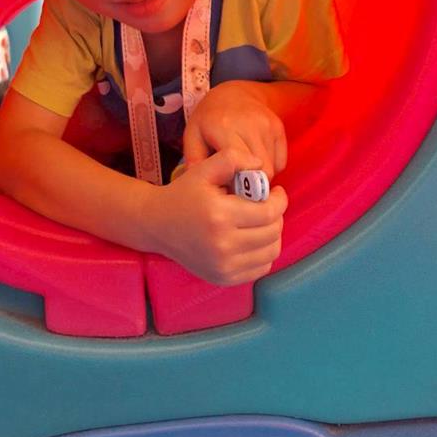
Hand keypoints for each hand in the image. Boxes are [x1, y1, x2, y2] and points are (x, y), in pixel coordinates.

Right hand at [148, 147, 287, 284]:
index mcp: (219, 215)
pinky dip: (264, 253)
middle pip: (273, 233)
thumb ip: (232, 158)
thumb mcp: (203, 168)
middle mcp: (223, 245)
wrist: (157, 226)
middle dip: (277, 216)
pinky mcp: (224, 278)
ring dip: (273, 235)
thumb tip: (260, 165)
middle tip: (269, 205)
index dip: (280, 200)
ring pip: (271, 252)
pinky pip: (261, 268)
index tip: (276, 192)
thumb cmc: (183, 194)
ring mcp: (224, 266)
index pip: (269, 212)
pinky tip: (253, 239)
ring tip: (262, 222)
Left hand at [183, 81, 287, 179]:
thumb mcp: (192, 135)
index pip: (240, 166)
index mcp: (224, 128)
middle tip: (238, 184)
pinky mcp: (278, 128)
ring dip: (260, 176)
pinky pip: (281, 161)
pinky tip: (255, 160)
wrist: (234, 93)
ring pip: (273, 168)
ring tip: (245, 170)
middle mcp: (250, 126)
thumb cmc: (209, 118)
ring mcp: (267, 126)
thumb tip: (201, 185)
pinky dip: (271, 167)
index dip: (236, 184)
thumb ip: (194, 160)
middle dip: (251, 185)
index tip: (228, 188)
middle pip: (261, 171)